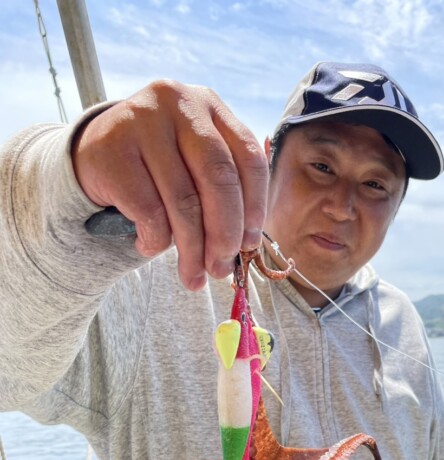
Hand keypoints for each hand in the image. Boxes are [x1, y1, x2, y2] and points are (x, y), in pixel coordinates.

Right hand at [72, 80, 267, 290]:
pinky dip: (155, 241)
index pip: (249, 158)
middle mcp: (178, 103)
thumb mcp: (193, 163)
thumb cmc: (156, 169)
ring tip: (193, 276)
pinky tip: (150, 246)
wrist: (91, 155)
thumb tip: (246, 248)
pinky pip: (149, 212)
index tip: (250, 245)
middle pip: (219, 180)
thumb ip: (223, 190)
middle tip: (221, 270)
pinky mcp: (113, 150)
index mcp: (210, 105)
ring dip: (192, 250)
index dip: (255, 207)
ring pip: (184, 202)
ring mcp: (143, 121)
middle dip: (225, 235)